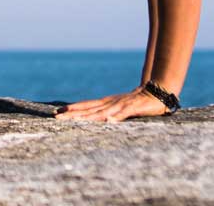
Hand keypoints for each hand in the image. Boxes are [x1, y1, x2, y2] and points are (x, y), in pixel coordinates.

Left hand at [53, 85, 170, 122]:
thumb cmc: (136, 103)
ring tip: (74, 120)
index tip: (57, 113)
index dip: (72, 109)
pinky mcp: (133, 108)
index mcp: (106, 103)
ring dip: (87, 116)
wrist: (156, 92)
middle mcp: (110, 103)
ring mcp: (120, 105)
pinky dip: (115, 117)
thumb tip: (95, 119)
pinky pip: (123, 113)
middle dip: (72, 114)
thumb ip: (108, 113)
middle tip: (57, 117)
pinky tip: (108, 121)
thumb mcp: (119, 108)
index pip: (86, 106)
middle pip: (89, 109)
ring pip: (101, 112)